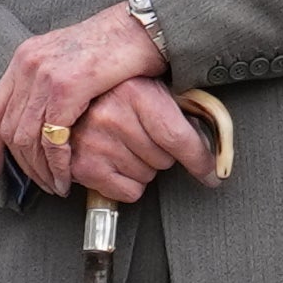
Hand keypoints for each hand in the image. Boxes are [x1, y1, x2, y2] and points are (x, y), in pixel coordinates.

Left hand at [0, 0, 169, 200]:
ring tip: (56, 185)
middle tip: (38, 184)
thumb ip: (49, 82)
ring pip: (28, 138)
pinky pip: (53, 138)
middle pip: (9, 128)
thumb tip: (43, 116)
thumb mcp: (70, 59)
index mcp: (25, 57)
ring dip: (40, 170)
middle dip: (21, 165)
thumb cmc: (116, 44)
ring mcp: (45, 75)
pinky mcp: (67, 87)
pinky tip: (67, 176)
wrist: (141, 26)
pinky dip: (58, 164)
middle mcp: (28, 64)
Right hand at [52, 73, 217, 205]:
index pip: (178, 137)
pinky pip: (129, 192)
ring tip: (127, 147)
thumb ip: (181, 115)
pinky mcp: (83, 167)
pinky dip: (128, 184)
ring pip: (148, 177)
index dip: (201, 160)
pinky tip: (117, 163)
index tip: (211, 174)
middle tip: (146, 139)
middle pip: (165, 160)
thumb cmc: (116, 93)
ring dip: (144, 168)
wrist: (71, 93)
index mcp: (135, 92)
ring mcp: (94, 142)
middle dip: (162, 154)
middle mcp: (111, 116)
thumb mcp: (151, 90)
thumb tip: (210, 151)